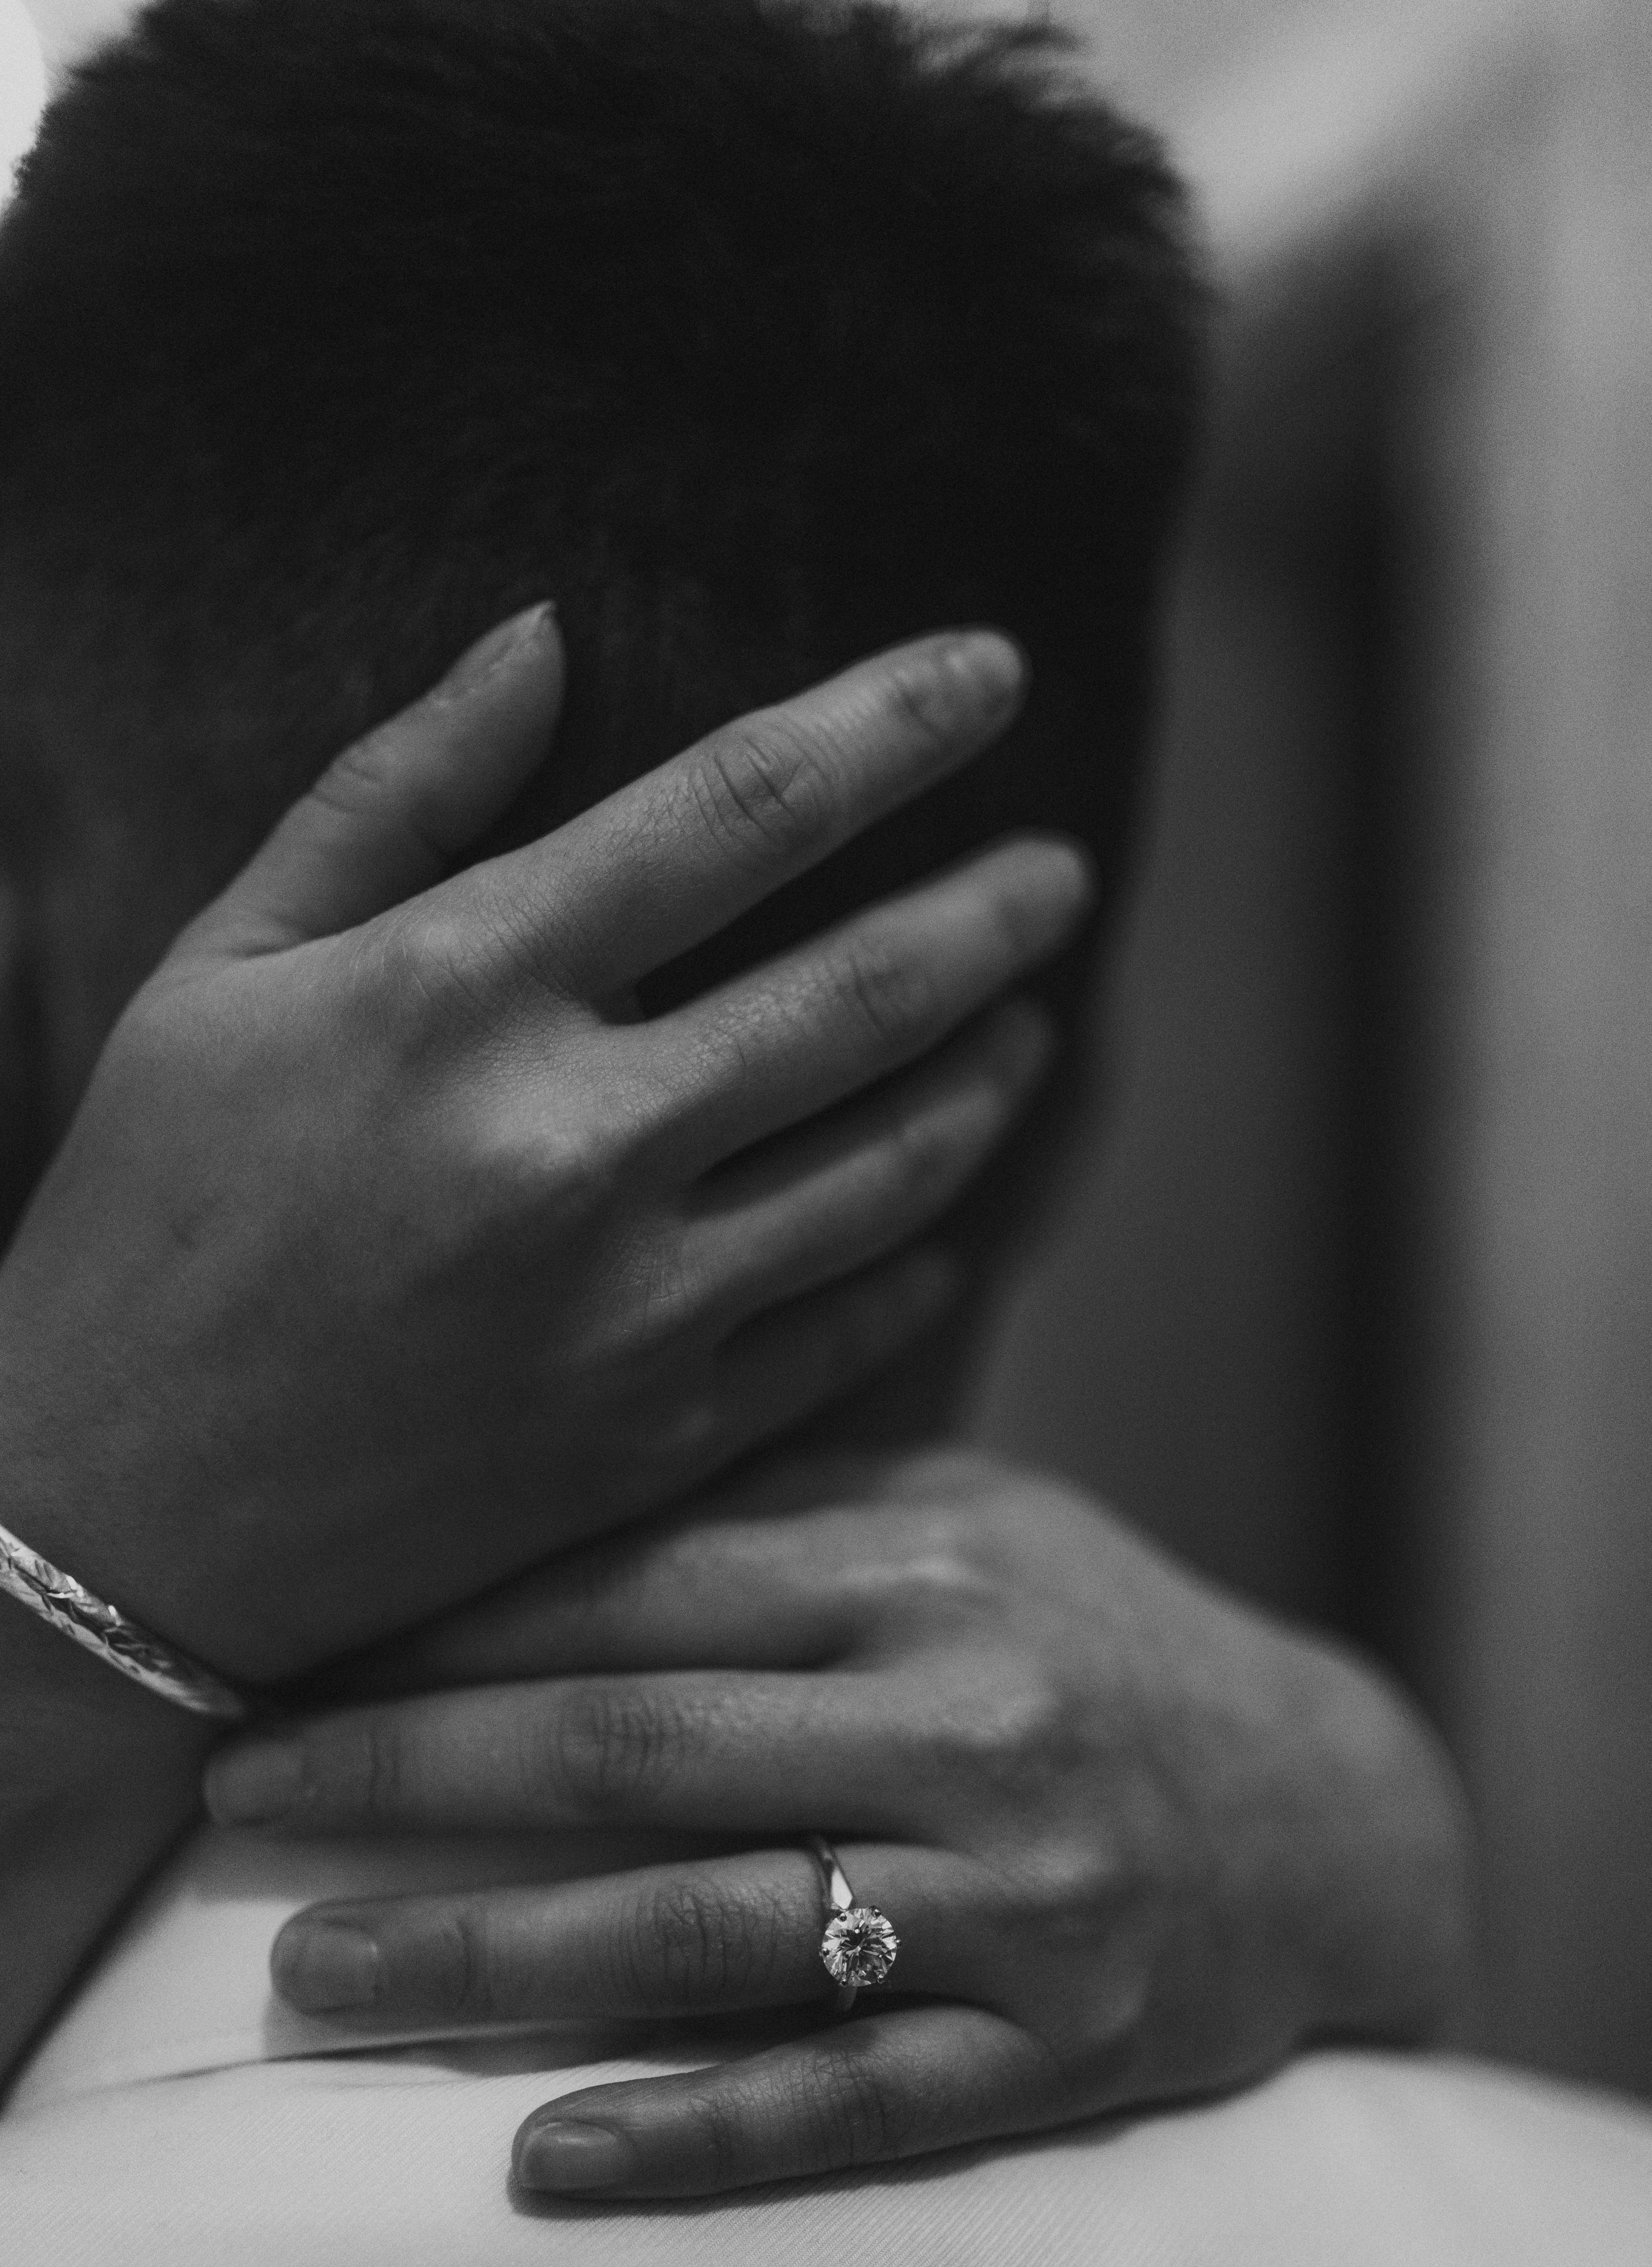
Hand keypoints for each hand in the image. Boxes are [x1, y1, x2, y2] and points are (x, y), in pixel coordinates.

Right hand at [0, 619, 1087, 1679]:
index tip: (991, 673)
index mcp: (460, 989)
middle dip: (997, 910)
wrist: (109, 1522)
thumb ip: (393, 791)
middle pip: (868, 986)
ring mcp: (629, 1305)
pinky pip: (850, 1324)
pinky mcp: (654, 1436)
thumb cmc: (149, 1214)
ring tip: (1030, 1024)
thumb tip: (541, 633)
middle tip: (1063, 872)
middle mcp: (570, 1139)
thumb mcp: (225, 969)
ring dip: (988, 1076)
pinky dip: (921, 1255)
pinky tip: (946, 1211)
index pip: (742, 806)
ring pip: (896, 1161)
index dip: (894, 723)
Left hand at [207, 1450, 1475, 2194]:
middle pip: (634, 1752)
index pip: (636, 1594)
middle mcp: (968, 1719)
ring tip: (317, 1974)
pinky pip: (850, 2103)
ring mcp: (1020, 1896)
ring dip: (490, 1962)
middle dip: (411, 1778)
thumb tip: (547, 1516)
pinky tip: (542, 2153)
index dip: (446, 1634)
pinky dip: (691, 2132)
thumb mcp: (971, 1519)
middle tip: (242, 1796)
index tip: (294, 1660)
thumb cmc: (1098, 1635)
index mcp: (926, 1567)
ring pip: (707, 1933)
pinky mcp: (1064, 2046)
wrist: (1323, 1803)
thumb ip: (782, 1514)